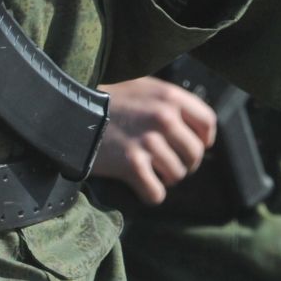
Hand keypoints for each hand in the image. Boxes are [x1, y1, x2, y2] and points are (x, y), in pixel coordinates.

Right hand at [93, 77, 219, 203]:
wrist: (71, 111)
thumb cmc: (108, 99)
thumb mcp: (143, 87)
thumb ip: (168, 103)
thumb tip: (192, 127)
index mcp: (169, 97)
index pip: (208, 122)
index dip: (203, 138)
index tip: (191, 145)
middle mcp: (164, 118)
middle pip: (195, 154)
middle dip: (184, 163)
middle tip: (166, 162)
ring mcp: (148, 142)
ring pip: (177, 175)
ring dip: (164, 177)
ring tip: (149, 168)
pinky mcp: (132, 164)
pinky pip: (156, 193)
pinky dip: (149, 193)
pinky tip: (138, 182)